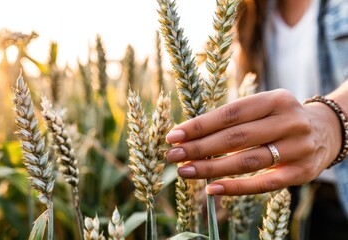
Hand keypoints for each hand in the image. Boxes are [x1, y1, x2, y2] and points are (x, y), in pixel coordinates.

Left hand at [166, 89, 341, 194]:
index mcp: (275, 100)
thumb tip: (189, 135)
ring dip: (211, 168)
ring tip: (184, 171)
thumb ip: (234, 119)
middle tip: (172, 155)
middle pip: (235, 138)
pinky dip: (236, 188)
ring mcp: (297, 148)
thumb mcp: (263, 107)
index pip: (230, 114)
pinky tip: (212, 189)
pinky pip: (263, 184)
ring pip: (246, 161)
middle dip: (199, 147)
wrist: (327, 131)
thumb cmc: (280, 118)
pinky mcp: (301, 173)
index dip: (200, 126)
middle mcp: (288, 121)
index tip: (174, 136)